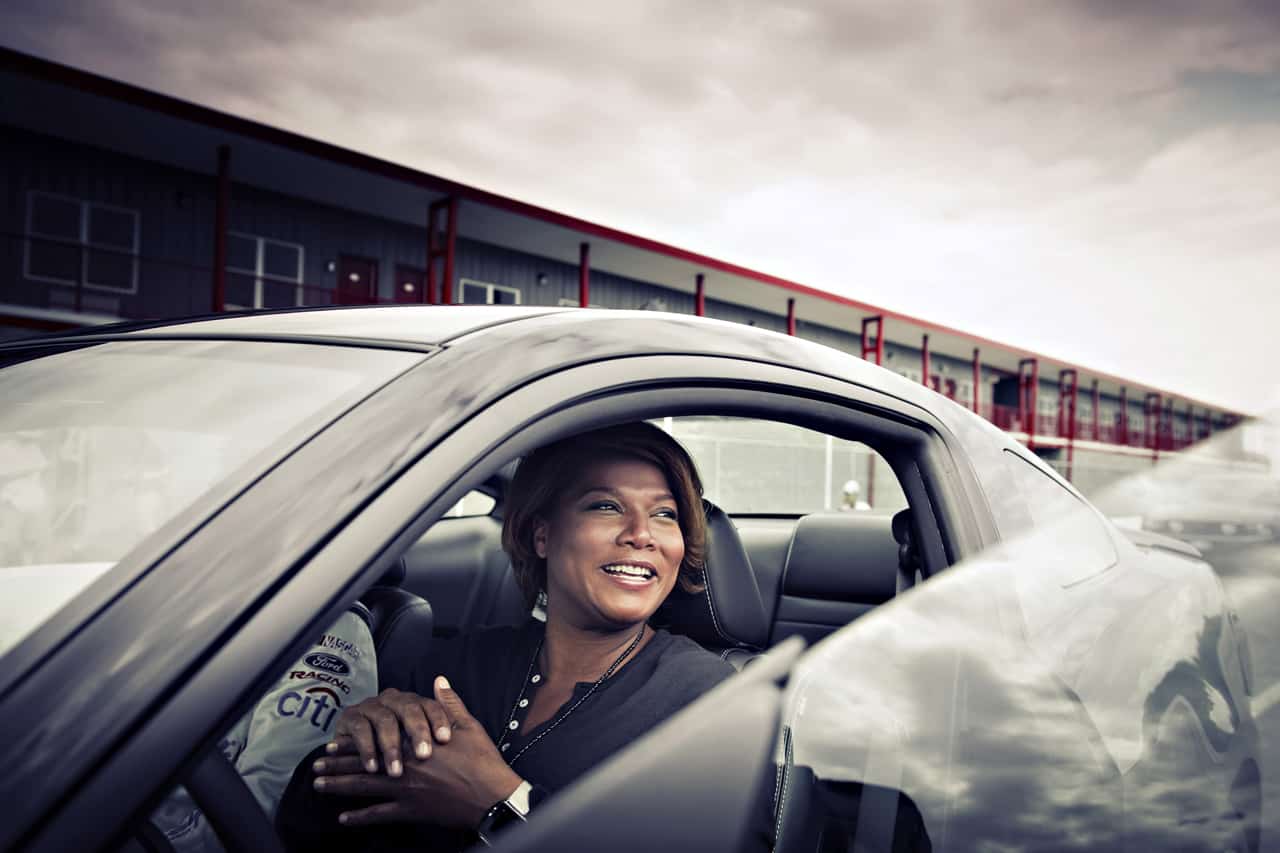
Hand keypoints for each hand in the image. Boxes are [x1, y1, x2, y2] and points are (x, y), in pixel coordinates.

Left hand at [313, 676, 523, 827]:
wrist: (491, 794)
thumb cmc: (481, 760)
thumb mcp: (467, 725)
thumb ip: (449, 703)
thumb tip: (439, 681)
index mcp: (415, 743)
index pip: (376, 739)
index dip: (353, 741)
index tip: (333, 741)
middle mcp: (404, 766)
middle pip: (363, 764)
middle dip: (336, 764)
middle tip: (315, 764)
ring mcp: (406, 790)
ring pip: (364, 788)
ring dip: (339, 786)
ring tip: (319, 785)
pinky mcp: (412, 811)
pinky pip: (379, 815)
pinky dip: (360, 817)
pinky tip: (343, 819)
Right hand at [328, 684, 457, 776]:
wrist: (358, 759)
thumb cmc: (398, 749)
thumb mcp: (421, 739)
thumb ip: (441, 717)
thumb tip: (448, 687)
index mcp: (413, 702)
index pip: (430, 705)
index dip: (439, 720)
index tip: (446, 739)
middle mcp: (392, 700)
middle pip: (409, 709)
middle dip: (417, 732)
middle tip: (424, 756)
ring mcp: (370, 707)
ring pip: (384, 719)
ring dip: (391, 747)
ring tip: (396, 771)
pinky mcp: (349, 718)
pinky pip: (360, 730)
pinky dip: (367, 750)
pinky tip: (373, 768)